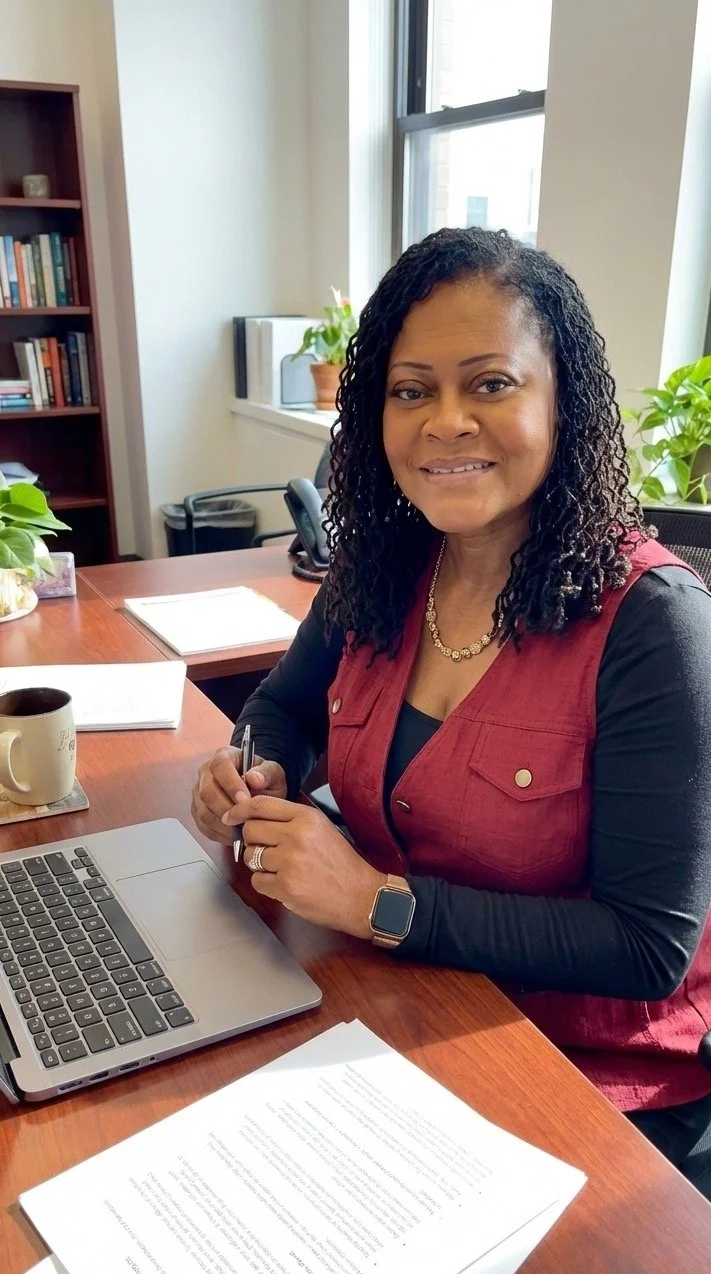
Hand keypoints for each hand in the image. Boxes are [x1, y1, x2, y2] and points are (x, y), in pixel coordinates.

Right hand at [191, 746, 286, 843]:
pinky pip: (203, 826)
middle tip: (246, 821)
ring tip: (244, 830)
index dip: (231, 784)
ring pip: (204, 812)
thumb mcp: (273, 772)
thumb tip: (254, 779)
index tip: (246, 800)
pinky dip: (220, 834)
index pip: (220, 766)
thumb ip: (266, 773)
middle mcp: (206, 772)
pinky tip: (236, 836)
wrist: (259, 791)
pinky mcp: (198, 811)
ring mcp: (199, 793)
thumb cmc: (264, 779)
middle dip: (228, 809)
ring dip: (224, 825)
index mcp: (224, 756)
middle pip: (207, 792)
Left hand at [239, 794, 384, 938]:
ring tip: (282, 869)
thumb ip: (291, 820)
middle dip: (252, 841)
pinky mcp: (286, 887)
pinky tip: (284, 884)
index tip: (230, 816)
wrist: (360, 895)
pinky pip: (257, 881)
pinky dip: (266, 884)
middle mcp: (296, 836)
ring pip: (251, 857)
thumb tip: (254, 817)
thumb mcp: (321, 829)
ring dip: (260, 865)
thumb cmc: (341, 863)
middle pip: (251, 830)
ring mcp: (290, 862)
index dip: (240, 809)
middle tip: (267, 850)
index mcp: (306, 818)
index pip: (261, 805)